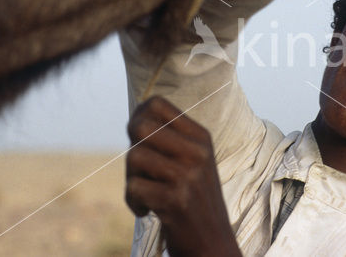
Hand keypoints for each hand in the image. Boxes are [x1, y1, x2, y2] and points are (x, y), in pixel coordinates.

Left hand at [125, 97, 241, 256]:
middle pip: (140, 126)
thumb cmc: (195, 201)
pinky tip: (147, 211)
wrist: (214, 243)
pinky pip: (133, 187)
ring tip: (145, 192)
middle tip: (141, 169)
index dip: (139, 116)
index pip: (157, 104)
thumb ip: (169, 140)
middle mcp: (197, 151)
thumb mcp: (193, 162)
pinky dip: (133, 202)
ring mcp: (188, 175)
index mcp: (201, 137)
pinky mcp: (175, 199)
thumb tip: (135, 119)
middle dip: (132, 147)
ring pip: (134, 156)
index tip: (140, 139)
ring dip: (132, 178)